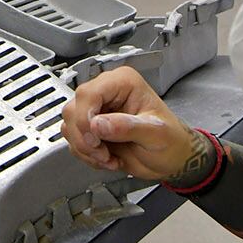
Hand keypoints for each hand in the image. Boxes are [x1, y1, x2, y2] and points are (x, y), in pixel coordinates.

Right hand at [60, 67, 197, 180]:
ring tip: (108, 157)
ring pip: (69, 126)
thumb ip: (127, 127)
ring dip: (86, 149)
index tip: (95, 138)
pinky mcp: (91, 129)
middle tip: (103, 152)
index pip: (89, 93)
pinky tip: (106, 158)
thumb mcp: (156, 134)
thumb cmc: (172, 141)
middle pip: (74, 110)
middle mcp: (106, 93)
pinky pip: (73, 140)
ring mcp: (96, 111)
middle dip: (86, 138)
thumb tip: (98, 124)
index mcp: (123, 83)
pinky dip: (86, 155)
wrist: (172, 160)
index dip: (85, 117)